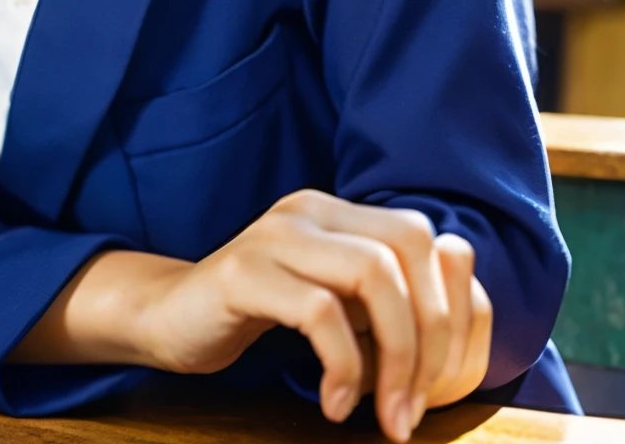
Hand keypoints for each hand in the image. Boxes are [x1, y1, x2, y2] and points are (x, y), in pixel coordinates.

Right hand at [136, 191, 491, 440]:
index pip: (422, 238)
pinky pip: (318, 312)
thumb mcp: (334, 302)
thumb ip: (383, 300)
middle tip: (414, 407)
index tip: (437, 385)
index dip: (448, 311)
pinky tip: (333, 404)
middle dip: (431, 335)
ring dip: (396, 358)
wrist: (169, 318)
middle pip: (408, 247)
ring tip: (385, 414)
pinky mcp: (241, 274)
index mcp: (335, 211)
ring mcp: (273, 236)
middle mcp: (308, 209)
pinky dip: (342, 367)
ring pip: (373, 274)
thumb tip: (456, 329)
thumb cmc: (261, 316)